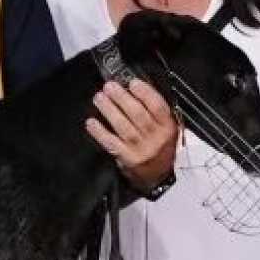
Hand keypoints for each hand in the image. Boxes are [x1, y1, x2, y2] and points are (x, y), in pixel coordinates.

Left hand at [86, 79, 178, 193]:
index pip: (158, 107)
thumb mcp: (167, 128)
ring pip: (123, 127)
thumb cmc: (161, 148)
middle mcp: (156, 139)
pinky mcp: (127, 159)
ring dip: (109, 110)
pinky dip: (100, 132)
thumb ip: (155, 111)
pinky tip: (92, 122)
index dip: (145, 93)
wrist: (158, 176)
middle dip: (122, 98)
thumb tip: (134, 89)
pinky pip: (111, 143)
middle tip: (109, 87)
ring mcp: (141, 150)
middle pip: (138, 115)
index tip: (132, 83)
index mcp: (168, 127)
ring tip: (99, 98)